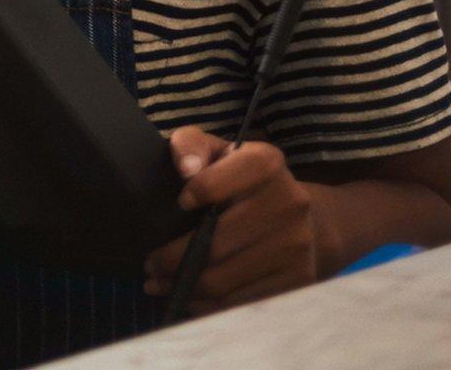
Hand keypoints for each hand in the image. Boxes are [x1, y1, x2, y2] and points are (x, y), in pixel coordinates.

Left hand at [144, 127, 320, 313]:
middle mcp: (289, 204)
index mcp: (266, 164)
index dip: (192, 195)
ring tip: (160, 282)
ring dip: (182, 286)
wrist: (300, 215)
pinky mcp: (298, 280)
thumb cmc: (241, 180)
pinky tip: (189, 297)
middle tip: (150, 264)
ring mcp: (296, 246)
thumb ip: (190, 145)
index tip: (178, 204)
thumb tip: (185, 168)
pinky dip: (207, 306)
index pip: (212, 184)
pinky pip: (240, 303)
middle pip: (212, 244)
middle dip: (170, 258)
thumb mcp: (216, 151)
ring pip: (222, 280)